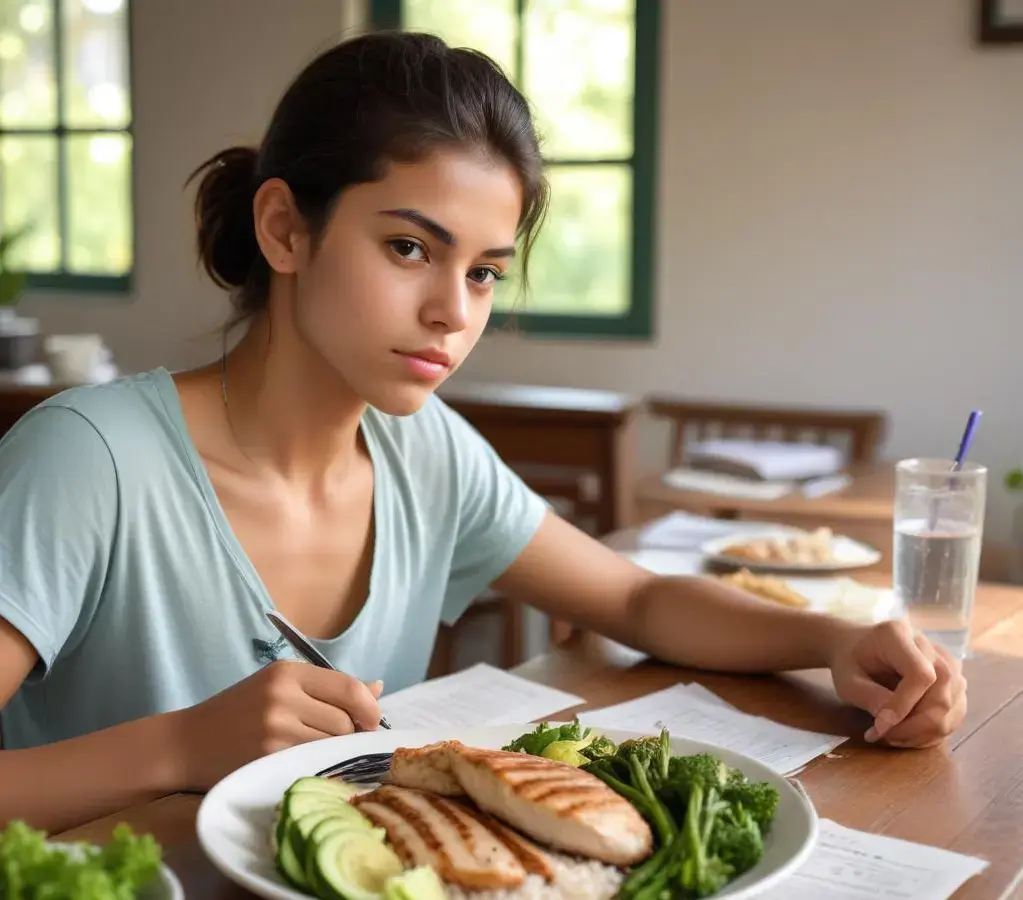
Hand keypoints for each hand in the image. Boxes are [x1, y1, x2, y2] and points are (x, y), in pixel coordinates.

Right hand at [173, 661, 383, 789]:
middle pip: (345, 721)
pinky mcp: (266, 758)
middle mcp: (282, 696)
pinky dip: (318, 765)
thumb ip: (329, 688)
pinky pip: (312, 763)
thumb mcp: (281, 688)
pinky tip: (307, 764)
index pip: (349, 688)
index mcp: (288, 672)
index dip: (369, 708)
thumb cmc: (239, 713)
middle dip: (352, 734)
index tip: (371, 721)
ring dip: (335, 752)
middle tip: (343, 742)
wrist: (186, 744)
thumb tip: (377, 688)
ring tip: (320, 752)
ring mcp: (274, 729)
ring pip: (332, 744)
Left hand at [827, 619, 966, 747]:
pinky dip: (934, 731)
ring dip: (925, 732)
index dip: (905, 705)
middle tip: (885, 736)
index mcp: (898, 634)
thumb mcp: (846, 679)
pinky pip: (955, 713)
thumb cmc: (851, 662)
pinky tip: (908, 733)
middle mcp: (930, 645)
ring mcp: (947, 662)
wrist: (860, 649)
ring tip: (893, 736)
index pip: (920, 674)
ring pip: (952, 707)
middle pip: (942, 694)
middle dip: (915, 725)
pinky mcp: (955, 680)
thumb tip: (892, 721)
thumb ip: (867, 695)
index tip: (881, 726)